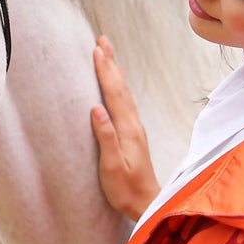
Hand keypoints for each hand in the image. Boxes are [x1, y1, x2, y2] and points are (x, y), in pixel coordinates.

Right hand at [91, 35, 159, 219]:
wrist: (147, 203)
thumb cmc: (126, 190)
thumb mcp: (112, 167)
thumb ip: (106, 137)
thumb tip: (96, 108)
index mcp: (127, 130)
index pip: (114, 94)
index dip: (105, 71)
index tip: (96, 50)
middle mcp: (134, 125)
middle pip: (121, 88)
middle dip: (111, 63)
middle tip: (102, 40)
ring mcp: (135, 129)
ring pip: (125, 93)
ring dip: (116, 72)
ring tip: (109, 54)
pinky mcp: (134, 135)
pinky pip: (126, 103)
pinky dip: (121, 88)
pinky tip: (119, 84)